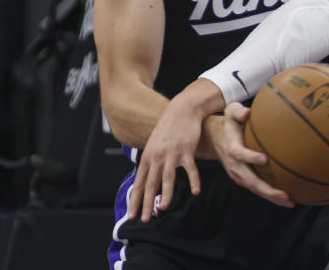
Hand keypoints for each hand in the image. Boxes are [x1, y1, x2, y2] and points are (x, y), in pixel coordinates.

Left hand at [127, 91, 207, 222]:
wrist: (182, 109)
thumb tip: (146, 176)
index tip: (132, 215)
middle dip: (147, 203)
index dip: (135, 200)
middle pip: (150, 184)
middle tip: (145, 218)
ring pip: (167, 177)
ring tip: (164, 207)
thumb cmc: (169, 128)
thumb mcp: (154, 144)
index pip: (139, 183)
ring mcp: (171, 153)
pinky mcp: (186, 149)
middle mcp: (157, 156)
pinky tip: (195, 191)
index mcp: (148, 157)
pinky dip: (193, 180)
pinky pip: (189, 168)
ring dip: (166, 194)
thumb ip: (150, 160)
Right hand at [205, 103, 292, 206]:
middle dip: (267, 190)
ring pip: (255, 188)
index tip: (264, 158)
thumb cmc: (229, 122)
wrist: (214, 138)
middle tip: (284, 195)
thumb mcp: (230, 111)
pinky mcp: (242, 178)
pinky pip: (256, 188)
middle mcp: (234, 164)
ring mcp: (238, 174)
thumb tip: (248, 112)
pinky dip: (270, 195)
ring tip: (290, 201)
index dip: (251, 157)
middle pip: (250, 180)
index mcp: (232, 147)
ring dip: (271, 196)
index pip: (240, 154)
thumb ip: (238, 111)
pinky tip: (286, 199)